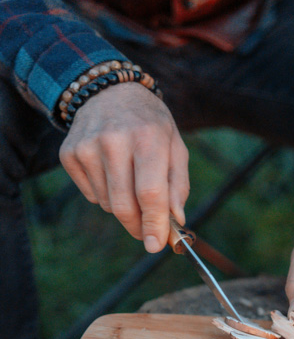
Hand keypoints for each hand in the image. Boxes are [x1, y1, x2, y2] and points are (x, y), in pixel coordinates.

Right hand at [59, 83, 188, 250]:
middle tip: (147, 233)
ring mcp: (87, 147)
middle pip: (124, 205)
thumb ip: (178, 186)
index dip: (154, 224)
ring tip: (130, 180)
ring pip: (108, 204)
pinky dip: (105, 194)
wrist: (110, 92)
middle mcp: (114, 141)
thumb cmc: (150, 125)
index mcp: (147, 138)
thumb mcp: (175, 146)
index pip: (150, 193)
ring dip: (123, 206)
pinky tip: (111, 171)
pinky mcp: (69, 154)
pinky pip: (91, 195)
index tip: (155, 245)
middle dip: (138, 226)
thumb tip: (175, 220)